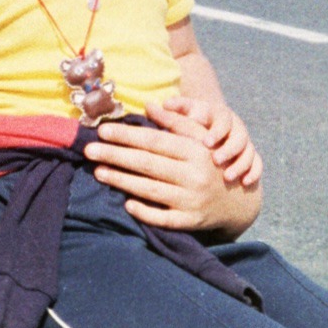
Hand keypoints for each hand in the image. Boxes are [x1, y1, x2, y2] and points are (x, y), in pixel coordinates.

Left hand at [83, 103, 260, 232]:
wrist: (238, 201)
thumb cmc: (211, 162)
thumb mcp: (200, 138)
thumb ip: (175, 121)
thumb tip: (148, 105)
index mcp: (196, 150)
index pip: (155, 141)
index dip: (127, 135)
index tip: (102, 131)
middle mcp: (194, 175)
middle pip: (148, 164)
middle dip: (116, 156)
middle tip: (89, 150)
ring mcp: (192, 200)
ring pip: (151, 190)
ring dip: (122, 181)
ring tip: (98, 171)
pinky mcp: (190, 221)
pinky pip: (162, 218)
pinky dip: (144, 211)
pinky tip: (125, 202)